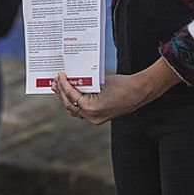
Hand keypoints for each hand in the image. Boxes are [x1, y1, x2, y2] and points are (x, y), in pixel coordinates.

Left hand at [50, 60, 178, 125]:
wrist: (139, 93)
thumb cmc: (121, 84)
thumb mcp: (99, 82)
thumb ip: (85, 84)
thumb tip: (71, 80)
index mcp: (91, 107)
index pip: (71, 95)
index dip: (63, 84)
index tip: (60, 75)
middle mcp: (92, 116)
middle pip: (70, 105)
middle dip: (61, 92)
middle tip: (54, 82)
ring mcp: (95, 119)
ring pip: (74, 110)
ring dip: (66, 98)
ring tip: (58, 87)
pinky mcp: (99, 118)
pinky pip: (82, 111)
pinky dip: (75, 102)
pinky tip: (71, 94)